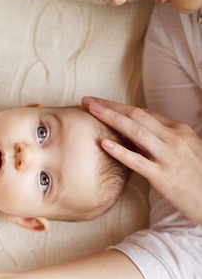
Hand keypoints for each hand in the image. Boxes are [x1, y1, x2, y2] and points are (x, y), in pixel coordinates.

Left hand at [82, 96, 201, 223]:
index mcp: (178, 130)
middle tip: (88, 101)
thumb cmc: (197, 175)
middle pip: (136, 115)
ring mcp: (168, 156)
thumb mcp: (185, 150)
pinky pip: (138, 161)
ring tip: (91, 111)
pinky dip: (120, 151)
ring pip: (136, 132)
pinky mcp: (162, 177)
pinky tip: (104, 143)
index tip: (99, 101)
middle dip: (110, 106)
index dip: (119, 105)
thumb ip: (163, 140)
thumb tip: (135, 134)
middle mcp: (173, 138)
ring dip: (111, 118)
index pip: (143, 112)